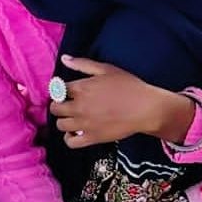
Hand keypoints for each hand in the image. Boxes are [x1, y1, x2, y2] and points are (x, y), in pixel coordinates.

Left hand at [48, 55, 193, 147]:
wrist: (145, 108)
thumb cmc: (129, 86)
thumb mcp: (106, 69)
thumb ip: (83, 64)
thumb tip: (64, 59)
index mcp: (81, 88)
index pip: (58, 89)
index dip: (61, 90)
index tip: (67, 92)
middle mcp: (79, 106)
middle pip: (55, 108)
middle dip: (59, 105)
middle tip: (68, 104)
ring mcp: (84, 124)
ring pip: (60, 124)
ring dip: (63, 120)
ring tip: (73, 117)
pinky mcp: (92, 137)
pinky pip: (70, 142)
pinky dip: (68, 138)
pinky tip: (75, 132)